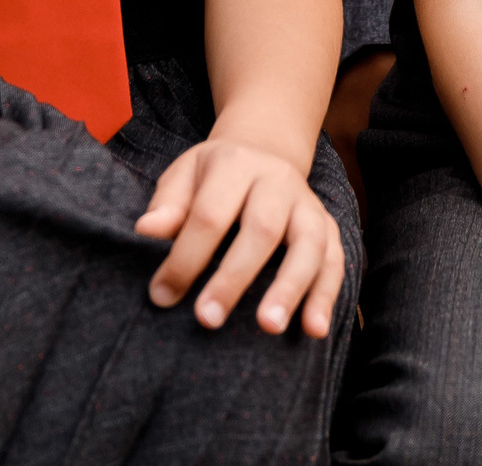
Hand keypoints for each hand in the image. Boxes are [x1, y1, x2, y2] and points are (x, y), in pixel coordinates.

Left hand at [135, 135, 343, 337]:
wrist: (264, 152)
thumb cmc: (213, 176)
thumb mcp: (184, 176)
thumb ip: (167, 204)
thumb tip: (146, 230)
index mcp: (236, 163)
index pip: (210, 213)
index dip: (186, 256)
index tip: (162, 295)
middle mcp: (278, 181)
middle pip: (262, 229)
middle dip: (234, 277)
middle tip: (207, 319)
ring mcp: (308, 204)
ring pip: (308, 244)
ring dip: (290, 288)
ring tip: (269, 328)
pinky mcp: (328, 226)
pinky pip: (336, 260)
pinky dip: (327, 295)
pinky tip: (314, 329)